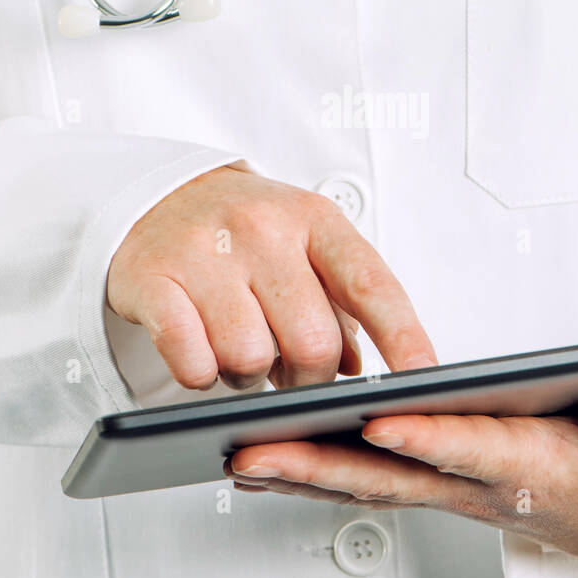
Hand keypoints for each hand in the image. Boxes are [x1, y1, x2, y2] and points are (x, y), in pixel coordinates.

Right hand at [107, 165, 435, 389]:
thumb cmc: (246, 233)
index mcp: (315, 220)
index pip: (371, 286)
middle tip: (292, 374)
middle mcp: (263, 230)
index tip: (424, 379)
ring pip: (249, 359)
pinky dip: (200, 375)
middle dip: (308, 380)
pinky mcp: (153, 280)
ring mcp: (205, 253)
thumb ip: (342, 303)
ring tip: (239, 349)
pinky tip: (200, 351)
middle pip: (312, 343)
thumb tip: (360, 370)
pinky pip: (192, 362)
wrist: (157, 197)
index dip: (403, 338)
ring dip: (248, 376)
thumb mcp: (305, 247)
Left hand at [227, 381, 577, 563]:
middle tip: (251, 453)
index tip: (376, 421)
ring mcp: (452, 490)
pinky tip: (265, 468)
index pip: (471, 449)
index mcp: (533, 466)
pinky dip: (314, 479)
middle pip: (391, 477)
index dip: (426, 438)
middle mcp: (479, 485)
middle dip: (319, 467)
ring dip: (300, 475)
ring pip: (367, 484)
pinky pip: (367, 484)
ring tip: (234, 456)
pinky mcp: (438, 486)